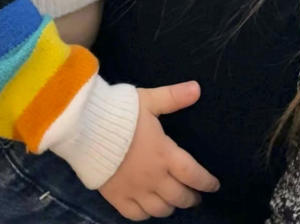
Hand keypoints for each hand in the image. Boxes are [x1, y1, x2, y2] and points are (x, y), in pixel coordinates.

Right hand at [98, 82, 218, 219]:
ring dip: (170, 207)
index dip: (207, 182)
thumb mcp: (148, 100)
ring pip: (161, 210)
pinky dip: (146, 214)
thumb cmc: (120, 113)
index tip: (214, 185)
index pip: (194, 175)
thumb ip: (173, 97)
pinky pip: (137, 215)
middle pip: (180, 197)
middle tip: (195, 195)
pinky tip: (149, 208)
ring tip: (173, 201)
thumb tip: (197, 88)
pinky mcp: (117, 198)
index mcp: (165, 155)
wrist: (86, 128)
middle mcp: (154, 178)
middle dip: (191, 198)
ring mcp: (135, 191)